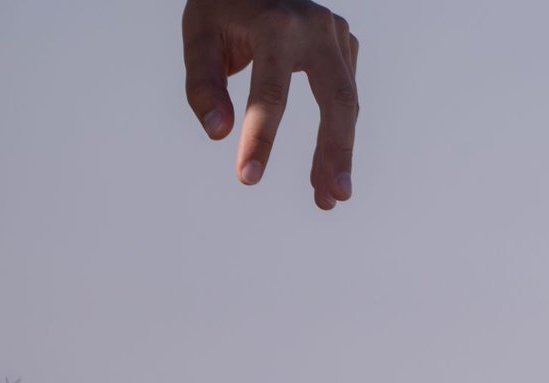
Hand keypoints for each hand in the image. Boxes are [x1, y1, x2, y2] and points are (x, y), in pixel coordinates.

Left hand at [182, 0, 359, 209]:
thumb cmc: (222, 6)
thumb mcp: (199, 37)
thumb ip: (204, 86)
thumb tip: (219, 133)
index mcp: (277, 25)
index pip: (271, 92)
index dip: (259, 139)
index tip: (248, 178)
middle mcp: (316, 28)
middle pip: (337, 99)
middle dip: (334, 152)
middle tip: (331, 198)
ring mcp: (337, 34)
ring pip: (348, 103)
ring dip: (339, 154)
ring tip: (327, 197)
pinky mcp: (346, 46)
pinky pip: (347, 96)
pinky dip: (338, 134)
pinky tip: (325, 165)